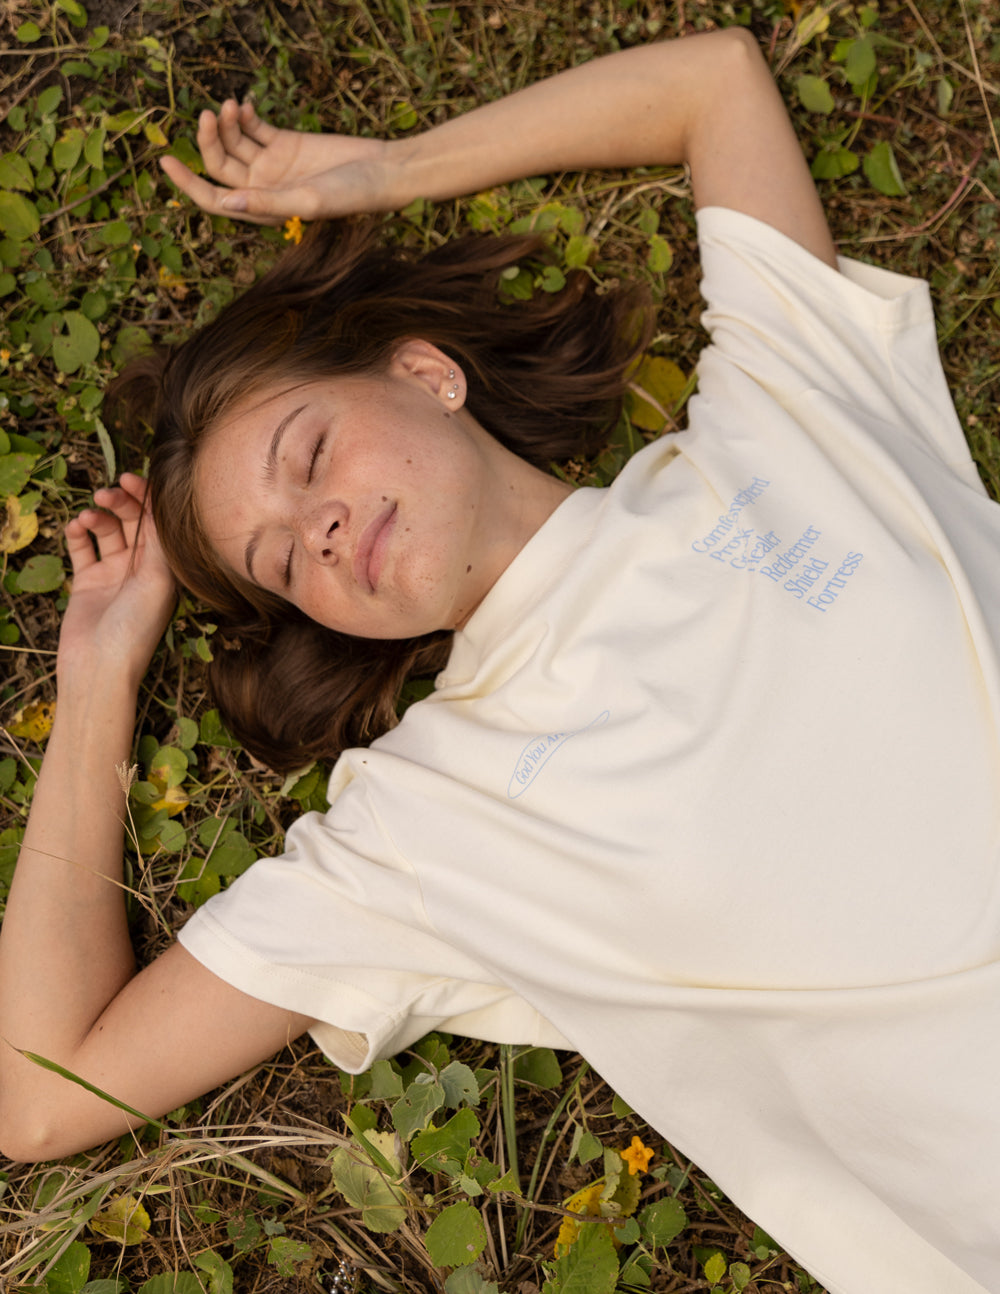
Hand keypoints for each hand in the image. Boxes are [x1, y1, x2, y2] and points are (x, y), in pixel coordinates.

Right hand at [60, 474, 176, 688]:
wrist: (98, 667)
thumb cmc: (135, 630)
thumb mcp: (157, 582)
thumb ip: (158, 543)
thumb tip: (160, 505)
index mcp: (166, 568)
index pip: (160, 523)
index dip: (148, 498)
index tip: (131, 479)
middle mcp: (143, 568)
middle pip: (134, 521)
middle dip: (122, 501)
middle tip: (107, 492)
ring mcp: (115, 573)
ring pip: (108, 529)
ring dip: (99, 515)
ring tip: (89, 515)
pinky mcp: (88, 580)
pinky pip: (83, 546)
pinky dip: (78, 532)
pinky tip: (75, 527)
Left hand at [159, 100, 394, 224]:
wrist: (381, 171)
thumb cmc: (351, 196)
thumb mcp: (308, 200)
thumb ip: (269, 202)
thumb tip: (229, 202)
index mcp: (264, 210)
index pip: (215, 200)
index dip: (188, 184)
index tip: (165, 161)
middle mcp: (264, 189)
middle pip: (220, 166)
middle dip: (209, 141)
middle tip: (209, 115)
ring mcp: (273, 165)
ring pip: (234, 143)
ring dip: (226, 124)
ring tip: (230, 106)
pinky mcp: (286, 143)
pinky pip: (253, 129)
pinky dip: (243, 116)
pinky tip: (242, 105)